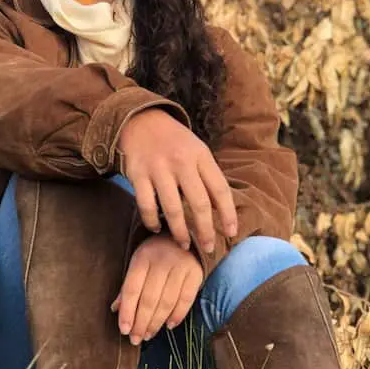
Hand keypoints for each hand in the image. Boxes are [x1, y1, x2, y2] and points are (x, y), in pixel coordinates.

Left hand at [111, 233, 203, 344]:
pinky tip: (169, 325)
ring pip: (167, 301)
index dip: (127, 311)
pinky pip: (186, 299)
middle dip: (141, 322)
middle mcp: (161, 261)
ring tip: (149, 335)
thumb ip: (128, 286)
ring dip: (157, 322)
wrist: (185, 234)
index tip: (124, 330)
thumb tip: (116, 310)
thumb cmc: (156, 252)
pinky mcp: (196, 273)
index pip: (132, 289)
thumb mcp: (139, 262)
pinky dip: (177, 315)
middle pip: (149, 298)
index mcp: (143, 257)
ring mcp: (180, 266)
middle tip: (136, 339)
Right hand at [117, 108, 236, 252]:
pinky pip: (146, 205)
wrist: (141, 120)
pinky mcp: (138, 174)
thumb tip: (220, 210)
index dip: (228, 214)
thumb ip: (207, 176)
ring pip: (173, 208)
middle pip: (199, 203)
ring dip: (180, 231)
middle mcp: (181, 162)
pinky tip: (156, 228)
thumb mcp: (196, 151)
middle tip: (209, 248)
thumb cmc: (175, 141)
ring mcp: (158, 168)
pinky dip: (152, 220)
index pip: (220, 189)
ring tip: (184, 244)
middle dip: (206, 230)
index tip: (231, 233)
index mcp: (201, 156)